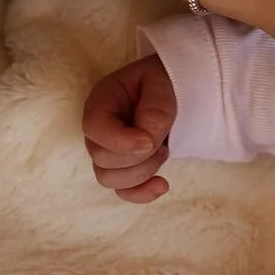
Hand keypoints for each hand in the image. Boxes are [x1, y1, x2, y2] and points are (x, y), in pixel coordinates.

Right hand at [82, 55, 177, 203]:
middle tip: (162, 141)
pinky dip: (141, 193)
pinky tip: (162, 185)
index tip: (150, 142)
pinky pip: (122, 190)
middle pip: (101, 160)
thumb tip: (145, 143)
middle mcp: (99, 130)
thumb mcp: (162, 85)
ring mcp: (109, 150)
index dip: (119, 141)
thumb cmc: (167, 80)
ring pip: (109, 178)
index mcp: (102, 102)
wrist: (180, 87)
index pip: (94, 128)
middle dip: (137, 156)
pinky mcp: (125, 166)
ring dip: (142, 171)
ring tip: (164, 150)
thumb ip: (153, 113)